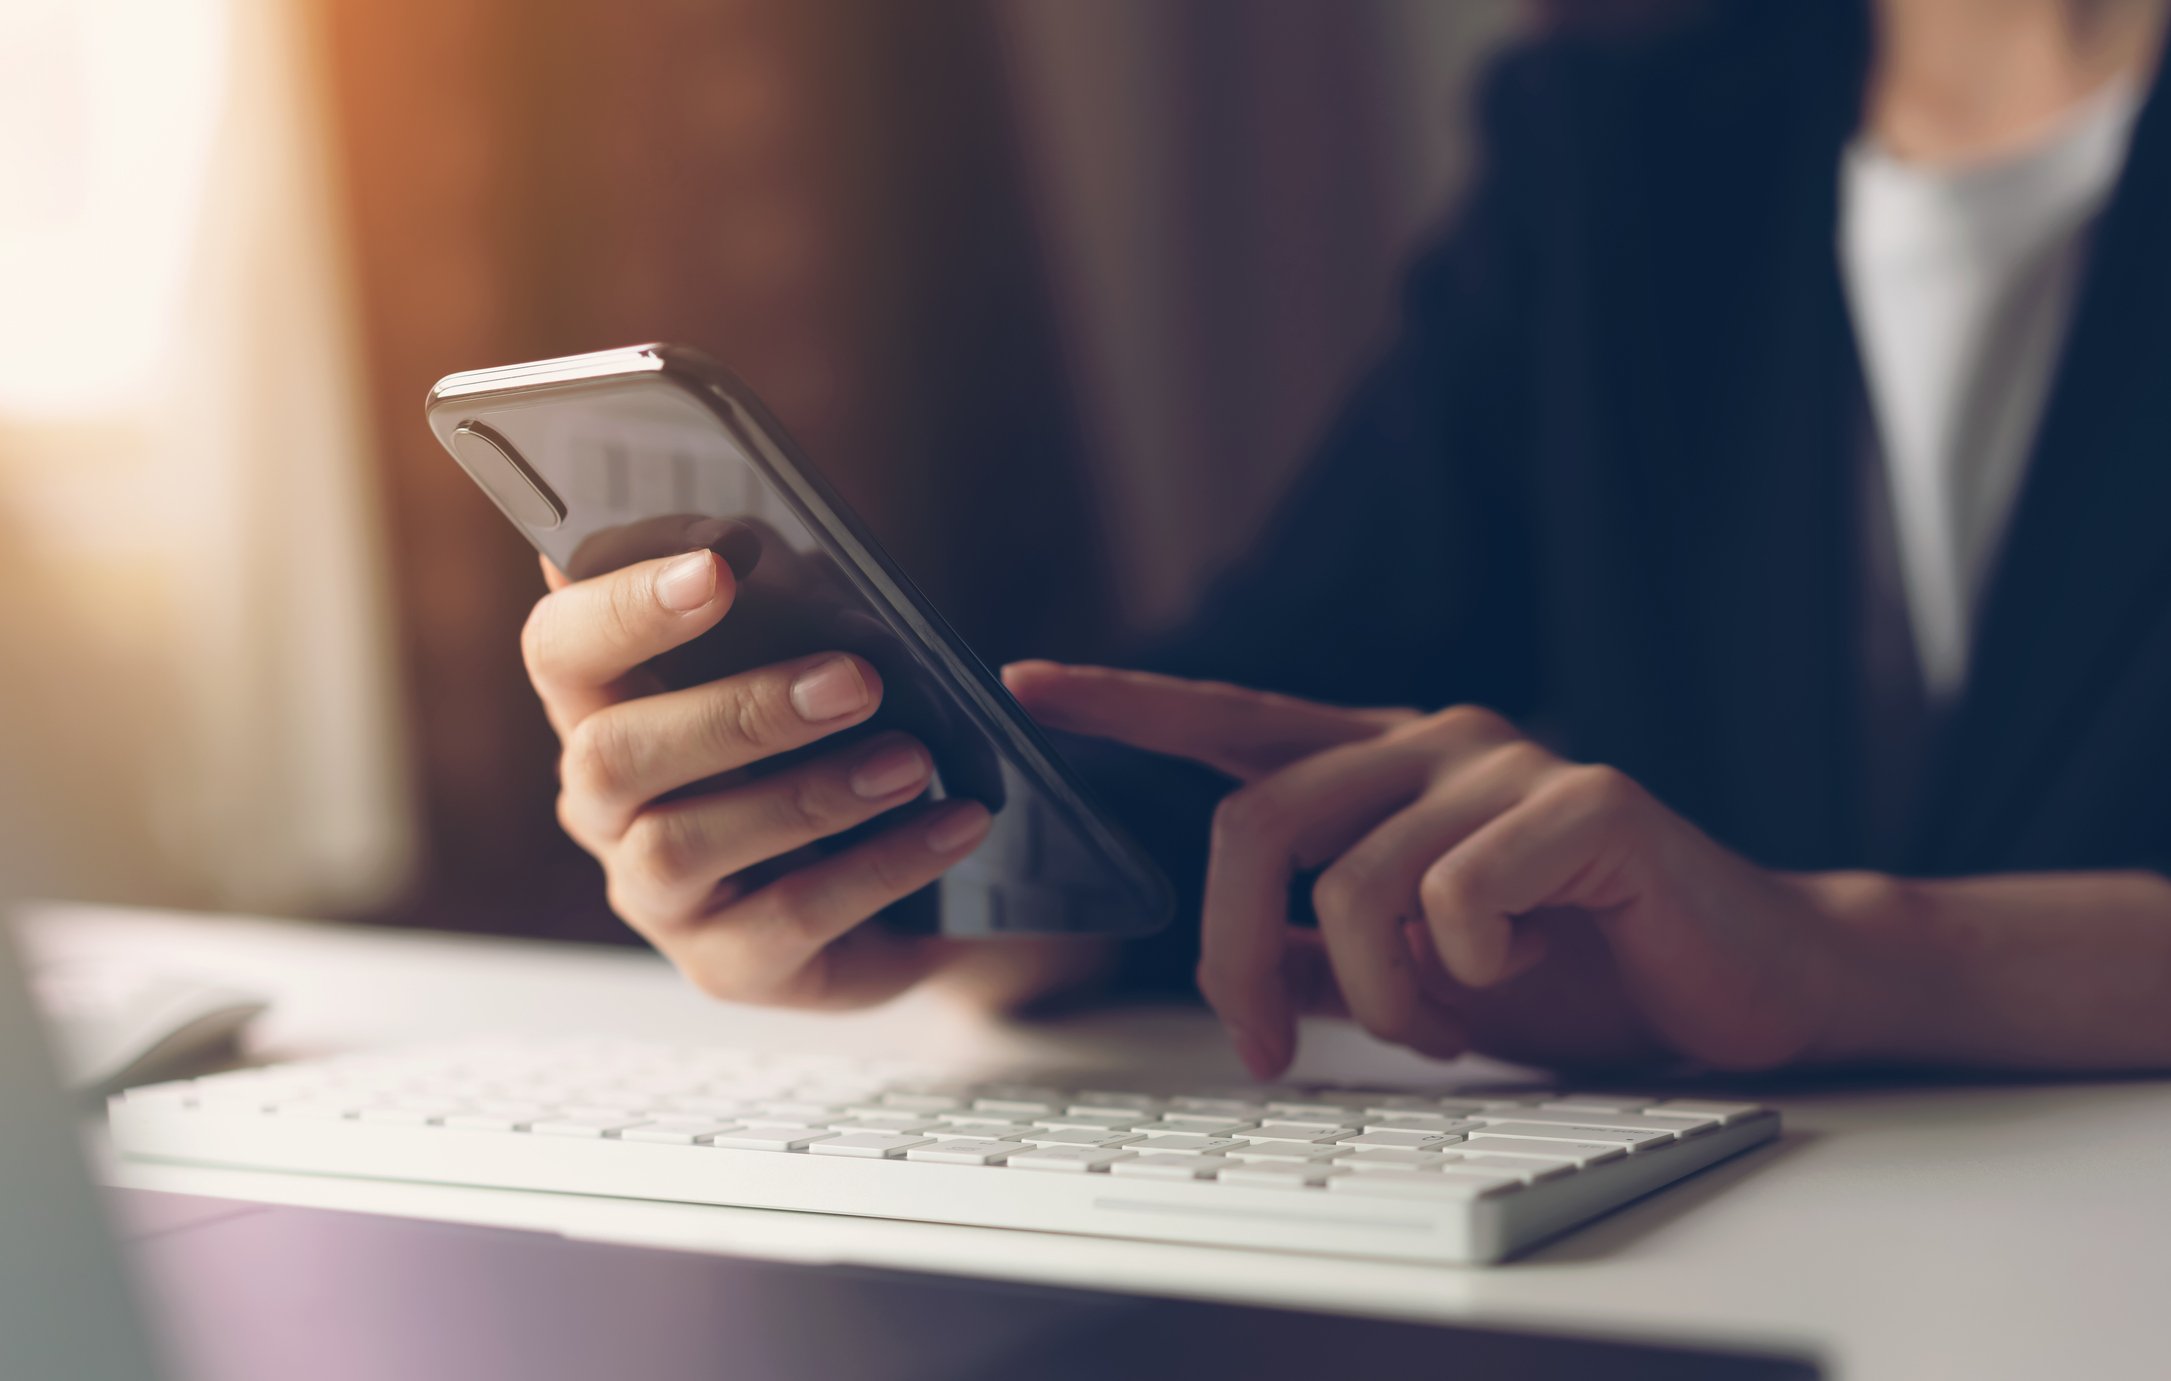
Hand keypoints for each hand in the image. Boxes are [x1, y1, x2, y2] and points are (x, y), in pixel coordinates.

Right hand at [523, 549, 994, 1008]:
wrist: (914, 876)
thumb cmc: (839, 737)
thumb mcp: (816, 656)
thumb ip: (784, 602)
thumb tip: (764, 543)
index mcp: (603, 704)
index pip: (561, 648)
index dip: (622, 607)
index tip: (717, 567)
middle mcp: (604, 805)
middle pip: (612, 754)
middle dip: (736, 711)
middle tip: (855, 680)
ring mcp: (656, 895)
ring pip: (685, 844)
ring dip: (810, 793)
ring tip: (913, 759)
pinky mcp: (726, 965)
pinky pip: (790, 916)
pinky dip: (883, 864)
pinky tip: (954, 822)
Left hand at [1005, 661, 1865, 1075]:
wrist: (1739, 984)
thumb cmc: (1578, 969)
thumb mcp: (1416, 973)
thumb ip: (1323, 951)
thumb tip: (1239, 959)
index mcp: (1382, 767)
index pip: (1232, 719)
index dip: (1127, 702)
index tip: (1027, 686)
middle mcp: (1431, 742)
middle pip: (1256, 825)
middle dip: (1234, 955)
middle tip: (1267, 1048)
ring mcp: (1506, 763)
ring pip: (1353, 881)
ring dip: (1379, 993)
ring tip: (1441, 1020)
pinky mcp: (1586, 800)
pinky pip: (1458, 894)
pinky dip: (1469, 971)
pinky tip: (1526, 968)